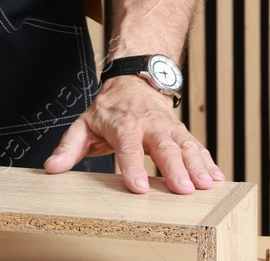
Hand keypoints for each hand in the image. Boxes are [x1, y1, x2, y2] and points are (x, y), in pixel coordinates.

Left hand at [44, 76, 223, 194]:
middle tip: (184, 189)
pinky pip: (197, 146)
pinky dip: (208, 162)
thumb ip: (69, 147)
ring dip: (197, 165)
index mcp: (124, 124)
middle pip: (164, 147)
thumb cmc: (109, 108)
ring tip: (205, 186)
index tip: (140, 187)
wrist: (135, 79)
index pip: (128, 148)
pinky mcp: (182, 132)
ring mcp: (169, 127)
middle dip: (175, 168)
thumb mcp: (84, 123)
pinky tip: (217, 179)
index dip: (132, 167)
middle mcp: (150, 124)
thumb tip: (52, 167)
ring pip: (185, 145)